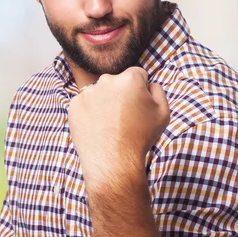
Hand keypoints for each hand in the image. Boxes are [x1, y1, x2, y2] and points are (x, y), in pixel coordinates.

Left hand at [68, 67, 169, 193]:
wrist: (114, 161)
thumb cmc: (140, 138)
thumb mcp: (163, 113)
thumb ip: (158, 90)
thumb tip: (148, 84)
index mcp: (129, 79)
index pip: (137, 74)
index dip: (140, 90)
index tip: (139, 105)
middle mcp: (106, 80)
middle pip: (116, 82)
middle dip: (121, 94)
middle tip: (124, 117)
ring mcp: (87, 93)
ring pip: (100, 93)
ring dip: (104, 103)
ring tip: (110, 125)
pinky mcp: (74, 106)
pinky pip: (85, 104)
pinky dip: (90, 112)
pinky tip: (97, 127)